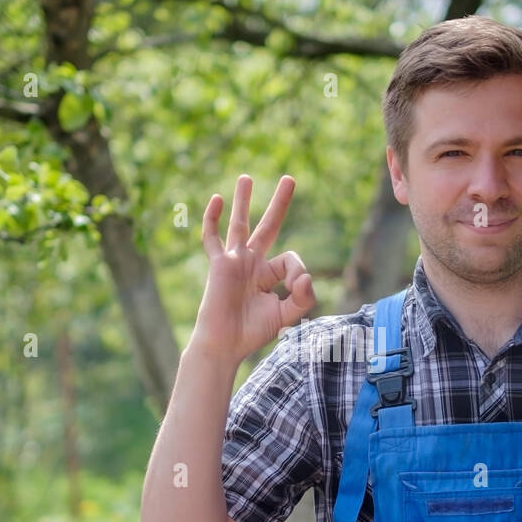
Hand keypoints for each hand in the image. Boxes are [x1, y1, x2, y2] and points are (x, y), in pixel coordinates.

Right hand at [188, 174, 315, 366]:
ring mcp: (234, 261)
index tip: (297, 287)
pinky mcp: (218, 264)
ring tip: (246, 177)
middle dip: (279, 203)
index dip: (298, 271)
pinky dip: (213, 218)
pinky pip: (212, 237)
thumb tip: (308, 276)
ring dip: (243, 200)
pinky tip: (217, 199)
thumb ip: (303, 298)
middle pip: (268, 226)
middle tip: (290, 179)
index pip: (290, 259)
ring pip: (240, 224)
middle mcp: (251, 263)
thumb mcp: (286, 316)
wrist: (225, 344)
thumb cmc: (252, 333)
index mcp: (267, 274)